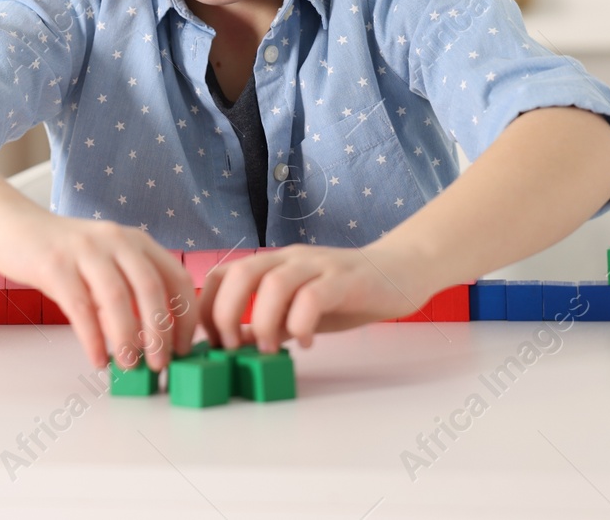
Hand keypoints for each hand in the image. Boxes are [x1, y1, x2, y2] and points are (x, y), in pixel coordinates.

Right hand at [0, 204, 200, 373]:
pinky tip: (97, 359)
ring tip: (129, 365)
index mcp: (136, 240)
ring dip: (127, 337)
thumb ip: (128, 295)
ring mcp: (85, 249)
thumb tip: (151, 341)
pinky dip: (93, 338)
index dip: (186, 317)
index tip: (184, 348)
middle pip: (151, 288)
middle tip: (161, 364)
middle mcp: (115, 239)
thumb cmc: (64, 253)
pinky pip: (80, 307)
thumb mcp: (105, 266)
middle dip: (160, 332)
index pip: (176, 277)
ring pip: (116, 297)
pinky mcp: (54, 264)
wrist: (14, 226)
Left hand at [197, 243, 434, 351]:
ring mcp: (318, 266)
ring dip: (263, 321)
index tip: (211, 342)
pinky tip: (308, 343)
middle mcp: (290, 259)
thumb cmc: (346, 294)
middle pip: (242, 273)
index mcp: (274, 264)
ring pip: (275, 282)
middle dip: (226, 313)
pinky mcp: (346, 280)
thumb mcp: (299, 310)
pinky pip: (314, 296)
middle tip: (233, 349)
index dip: (209, 307)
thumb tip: (236, 344)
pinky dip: (303, 322)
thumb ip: (271, 322)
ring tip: (271, 350)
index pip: (225, 273)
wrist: (400, 271)